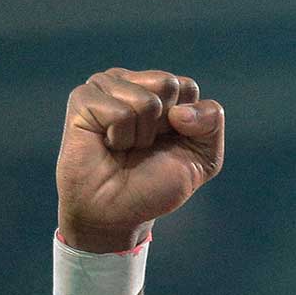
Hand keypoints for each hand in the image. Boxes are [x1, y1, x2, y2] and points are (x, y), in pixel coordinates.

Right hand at [56, 68, 223, 252]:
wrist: (118, 212)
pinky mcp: (83, 98)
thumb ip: (212, 122)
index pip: (187, 87)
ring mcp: (105, 86)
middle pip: (168, 85)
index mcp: (160, 89)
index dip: (187, 124)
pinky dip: (120, 137)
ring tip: (124, 147)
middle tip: (143, 145)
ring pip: (146, 101)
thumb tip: (180, 111)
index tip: (167, 143)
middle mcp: (132, 82)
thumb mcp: (203, 157)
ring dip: (141, 136)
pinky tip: (107, 145)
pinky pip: (121, 113)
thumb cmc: (155, 183)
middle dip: (164, 126)